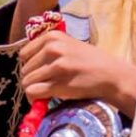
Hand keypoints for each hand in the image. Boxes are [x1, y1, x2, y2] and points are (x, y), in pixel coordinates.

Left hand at [19, 31, 135, 116]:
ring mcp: (56, 66)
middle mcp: (52, 48)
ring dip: (34, 90)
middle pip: (24, 69)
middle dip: (32, 79)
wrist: (111, 75)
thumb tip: (27, 63)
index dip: (30, 65)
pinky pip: (33, 92)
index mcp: (52, 37)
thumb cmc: (91, 61)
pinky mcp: (59, 84)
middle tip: (45, 85)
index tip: (40, 72)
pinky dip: (35, 99)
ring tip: (46, 92)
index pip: (24, 54)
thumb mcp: (69, 45)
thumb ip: (49, 49)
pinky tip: (44, 99)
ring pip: (27, 82)